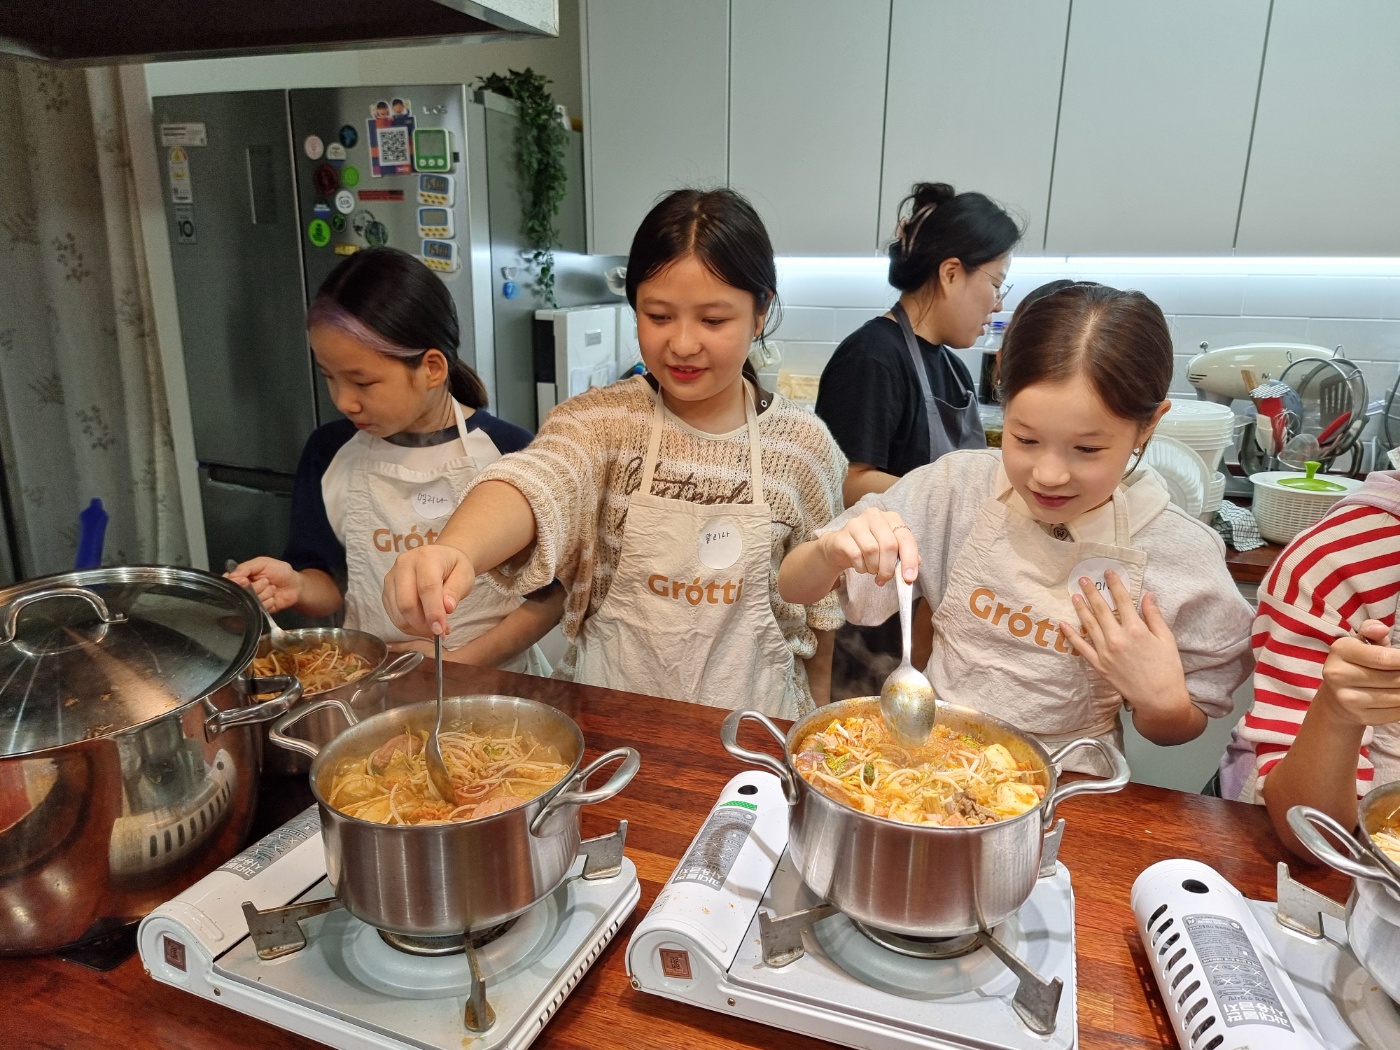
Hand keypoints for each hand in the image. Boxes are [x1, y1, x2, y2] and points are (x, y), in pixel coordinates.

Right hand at [225, 557, 301, 613]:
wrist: (295, 585)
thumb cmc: (280, 572)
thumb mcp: (264, 563)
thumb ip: (247, 567)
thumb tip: (231, 575)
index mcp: (242, 577)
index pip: (229, 581)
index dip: (235, 582)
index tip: (245, 581)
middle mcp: (244, 590)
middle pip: (240, 593)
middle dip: (255, 587)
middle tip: (266, 581)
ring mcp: (251, 601)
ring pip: (250, 601)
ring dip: (265, 593)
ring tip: (272, 588)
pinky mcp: (260, 611)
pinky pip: (259, 609)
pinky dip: (269, 602)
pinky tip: (274, 597)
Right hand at [382, 543, 476, 637]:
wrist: (440, 558)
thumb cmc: (453, 567)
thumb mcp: (464, 575)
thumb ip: (456, 591)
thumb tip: (447, 608)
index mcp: (426, 557)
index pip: (427, 588)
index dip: (433, 612)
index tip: (440, 630)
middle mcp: (404, 564)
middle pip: (406, 602)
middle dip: (422, 624)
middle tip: (439, 633)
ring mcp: (392, 577)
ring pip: (398, 612)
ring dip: (415, 628)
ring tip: (433, 630)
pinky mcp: (387, 590)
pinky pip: (393, 614)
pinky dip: (408, 625)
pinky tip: (422, 625)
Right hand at [815, 508, 919, 585]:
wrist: (840, 547)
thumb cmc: (868, 548)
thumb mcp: (889, 551)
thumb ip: (903, 557)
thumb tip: (910, 573)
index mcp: (891, 518)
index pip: (906, 538)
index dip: (910, 560)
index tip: (909, 578)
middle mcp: (875, 516)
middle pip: (889, 545)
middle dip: (889, 568)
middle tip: (884, 578)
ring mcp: (856, 524)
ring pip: (872, 550)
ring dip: (873, 567)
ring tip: (871, 569)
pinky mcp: (842, 535)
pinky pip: (856, 555)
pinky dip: (861, 567)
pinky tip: (861, 567)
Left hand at [1060, 571, 1185, 706]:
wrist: (1159, 699)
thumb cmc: (1167, 668)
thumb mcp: (1166, 639)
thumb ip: (1154, 616)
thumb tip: (1148, 595)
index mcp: (1136, 629)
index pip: (1121, 600)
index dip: (1114, 584)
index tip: (1108, 572)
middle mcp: (1117, 638)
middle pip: (1100, 609)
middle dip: (1091, 591)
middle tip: (1083, 579)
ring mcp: (1105, 652)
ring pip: (1088, 625)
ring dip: (1080, 608)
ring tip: (1074, 595)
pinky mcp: (1099, 665)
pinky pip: (1081, 647)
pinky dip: (1071, 635)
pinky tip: (1063, 624)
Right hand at [1317, 619, 1399, 727]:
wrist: (1336, 698)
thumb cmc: (1356, 663)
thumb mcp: (1360, 642)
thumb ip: (1371, 630)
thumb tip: (1381, 630)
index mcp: (1340, 651)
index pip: (1384, 657)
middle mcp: (1339, 675)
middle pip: (1394, 678)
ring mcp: (1348, 698)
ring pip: (1397, 697)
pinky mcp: (1360, 716)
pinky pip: (1395, 713)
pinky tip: (1397, 696)